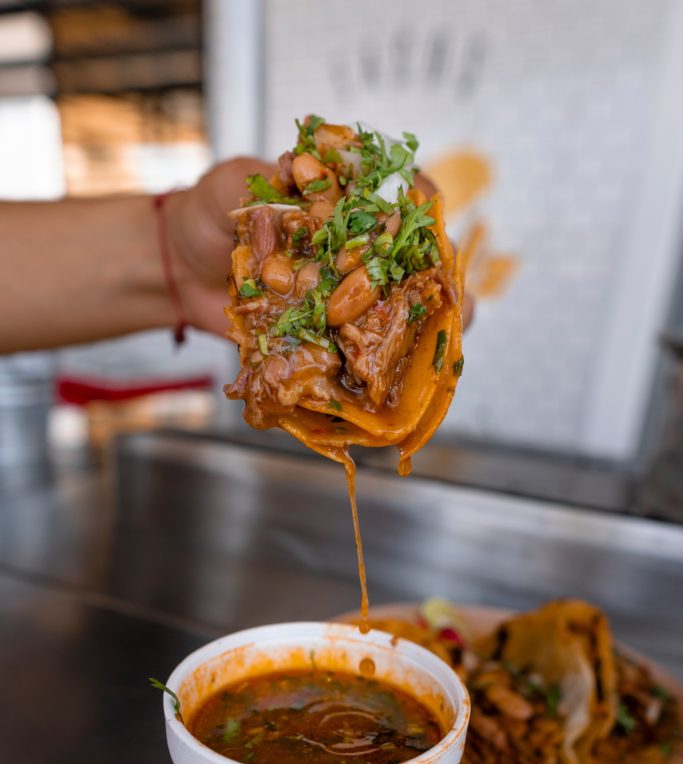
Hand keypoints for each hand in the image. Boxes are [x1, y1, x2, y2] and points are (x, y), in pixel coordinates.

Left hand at [166, 158, 472, 337]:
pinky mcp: (325, 335)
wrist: (176, 271)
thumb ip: (259, 183)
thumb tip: (292, 172)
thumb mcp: (230, 188)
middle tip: (452, 291)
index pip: (394, 198)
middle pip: (412, 261)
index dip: (418, 203)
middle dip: (440, 275)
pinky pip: (360, 353)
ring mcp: (342, 295)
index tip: (426, 210)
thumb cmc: (206, 217)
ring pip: (399, 311)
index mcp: (339, 203)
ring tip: (445, 334)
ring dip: (429, 324)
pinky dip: (383, 365)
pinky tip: (403, 372)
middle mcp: (352, 249)